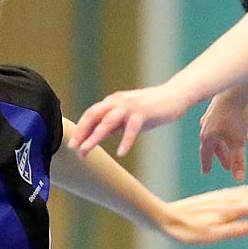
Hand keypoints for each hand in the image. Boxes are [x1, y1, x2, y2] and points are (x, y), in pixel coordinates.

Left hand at [69, 82, 193, 156]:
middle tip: (74, 148)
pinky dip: (126, 140)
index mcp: (112, 102)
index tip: (72, 145)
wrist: (175, 95)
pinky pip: (132, 128)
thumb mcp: (128, 117)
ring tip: (86, 151)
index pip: (91, 114)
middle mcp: (118, 101)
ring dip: (95, 137)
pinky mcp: (144, 112)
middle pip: (94, 115)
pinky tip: (120, 153)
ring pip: (108, 121)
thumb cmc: (151, 108)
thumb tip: (98, 136)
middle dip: (82, 132)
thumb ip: (114, 125)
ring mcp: (130, 106)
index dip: (80, 129)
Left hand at [157, 179, 247, 245]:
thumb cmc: (185, 232)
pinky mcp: (206, 200)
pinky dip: (238, 191)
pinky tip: (240, 191)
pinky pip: (228, 193)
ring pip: (238, 194)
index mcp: (225, 213)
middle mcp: (222, 204)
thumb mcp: (208, 236)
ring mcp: (214, 201)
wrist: (162, 217)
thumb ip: (229, 231)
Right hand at [199, 92, 247, 180]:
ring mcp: (210, 116)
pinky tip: (238, 130)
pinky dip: (227, 131)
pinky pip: (221, 124)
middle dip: (222, 156)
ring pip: (217, 134)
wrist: (235, 90)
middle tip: (227, 166)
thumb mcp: (238, 142)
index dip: (207, 165)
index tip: (206, 172)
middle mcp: (205, 127)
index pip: (205, 155)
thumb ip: (238, 161)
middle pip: (213, 146)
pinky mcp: (217, 107)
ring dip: (226, 143)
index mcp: (207, 137)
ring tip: (235, 148)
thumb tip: (238, 179)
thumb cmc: (235, 116)